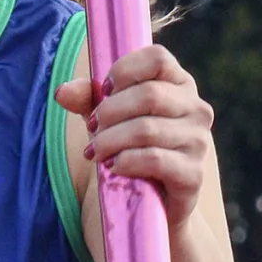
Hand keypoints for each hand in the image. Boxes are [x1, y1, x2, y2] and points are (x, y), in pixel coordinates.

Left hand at [54, 44, 217, 227]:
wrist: (153, 203)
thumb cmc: (131, 149)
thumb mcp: (108, 119)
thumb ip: (88, 100)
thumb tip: (62, 92)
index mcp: (180, 84)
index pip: (158, 58)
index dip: (125, 70)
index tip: (104, 90)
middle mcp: (196, 109)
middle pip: (149, 94)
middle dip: (110, 112)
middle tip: (92, 129)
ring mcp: (198, 141)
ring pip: (147, 129)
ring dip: (111, 140)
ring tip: (95, 152)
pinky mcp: (193, 173)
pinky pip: (154, 159)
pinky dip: (126, 161)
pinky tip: (114, 167)